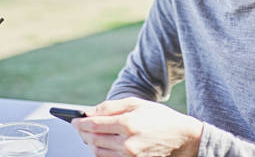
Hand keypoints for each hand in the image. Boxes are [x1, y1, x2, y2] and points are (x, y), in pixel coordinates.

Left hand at [71, 97, 202, 156]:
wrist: (181, 137)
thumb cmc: (159, 117)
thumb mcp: (136, 103)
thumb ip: (111, 106)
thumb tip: (89, 112)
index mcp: (128, 123)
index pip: (94, 125)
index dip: (80, 123)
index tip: (74, 120)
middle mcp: (127, 142)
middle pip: (93, 139)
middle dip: (82, 132)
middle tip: (78, 126)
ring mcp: (129, 155)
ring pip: (98, 152)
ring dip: (89, 143)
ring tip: (88, 134)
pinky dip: (99, 152)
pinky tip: (99, 144)